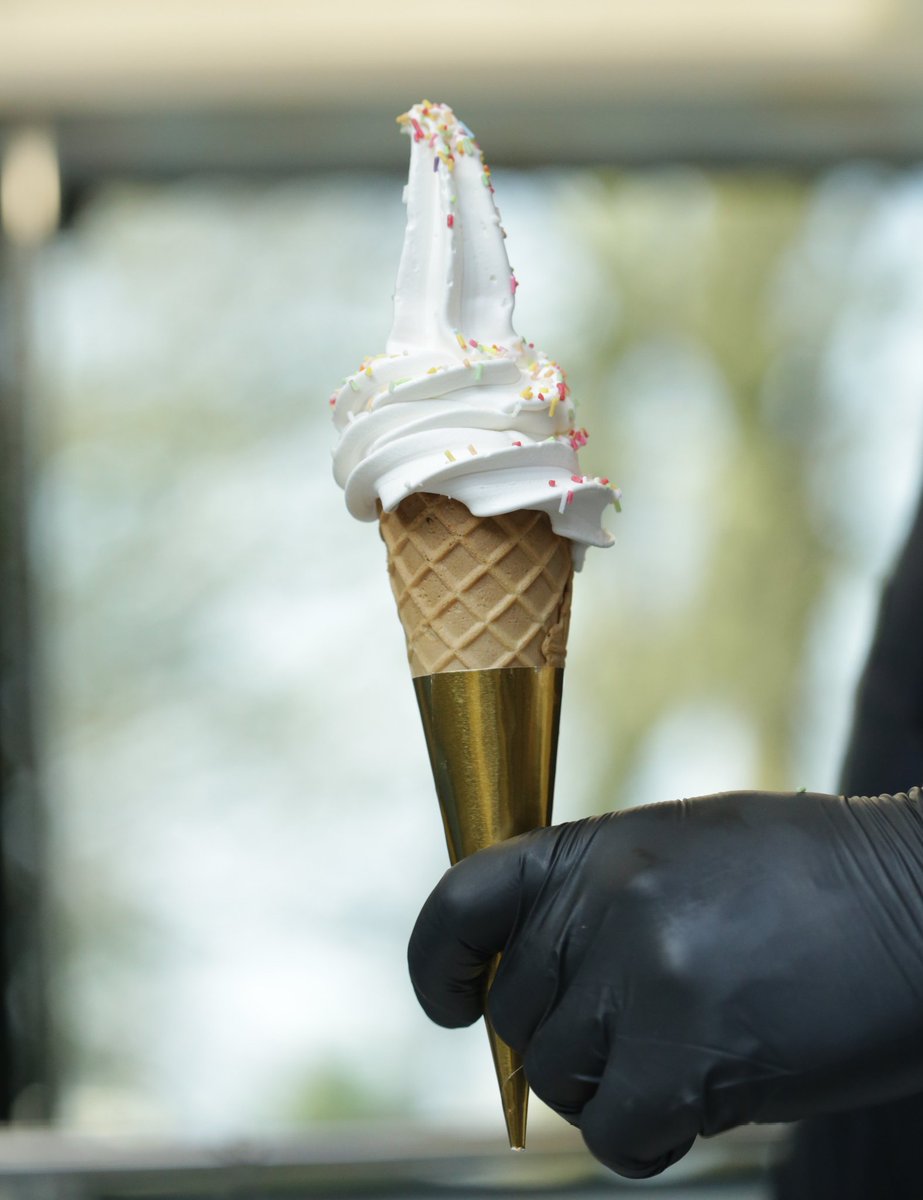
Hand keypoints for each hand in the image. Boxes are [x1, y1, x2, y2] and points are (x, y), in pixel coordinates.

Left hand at [408, 788, 922, 1177]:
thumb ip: (596, 899)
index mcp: (598, 845)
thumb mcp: (683, 852)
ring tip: (689, 1053)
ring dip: (612, 1087)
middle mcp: (606, 903)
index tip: (451, 1003)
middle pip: (514, 1012)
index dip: (438, 961)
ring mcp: (642, 975)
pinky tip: (700, 1101)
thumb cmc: (809, 880)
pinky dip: (645, 1136)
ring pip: (558, 1078)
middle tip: (638, 1033)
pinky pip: (613, 1133)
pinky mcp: (686, 1057)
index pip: (464, 902)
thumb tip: (531, 977)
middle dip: (563, 1037)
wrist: (920, 903)